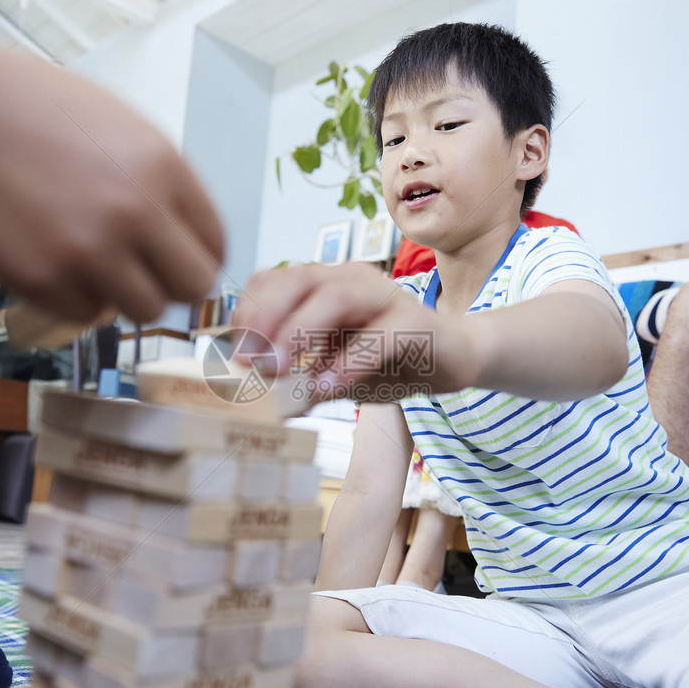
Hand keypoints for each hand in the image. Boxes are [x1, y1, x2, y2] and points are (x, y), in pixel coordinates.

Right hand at [0, 21, 223, 323]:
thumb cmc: (26, 108)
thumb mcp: (117, 125)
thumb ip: (159, 179)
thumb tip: (185, 232)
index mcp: (163, 165)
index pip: (215, 241)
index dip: (199, 255)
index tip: (182, 260)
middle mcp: (136, 211)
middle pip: (193, 285)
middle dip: (172, 282)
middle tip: (146, 273)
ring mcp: (90, 250)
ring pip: (145, 310)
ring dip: (125, 294)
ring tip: (94, 263)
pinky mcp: (45, 279)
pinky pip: (88, 314)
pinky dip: (76, 298)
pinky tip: (54, 260)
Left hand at [235, 262, 470, 407]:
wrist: (455, 359)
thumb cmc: (389, 362)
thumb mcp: (334, 374)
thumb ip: (301, 382)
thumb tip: (262, 407)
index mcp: (327, 284)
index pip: (276, 280)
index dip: (249, 310)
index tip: (233, 350)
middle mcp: (353, 280)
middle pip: (300, 280)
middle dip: (267, 317)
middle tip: (248, 360)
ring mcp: (386, 296)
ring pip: (336, 297)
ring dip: (301, 331)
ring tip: (279, 369)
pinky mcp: (415, 322)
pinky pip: (380, 336)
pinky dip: (351, 361)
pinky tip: (330, 389)